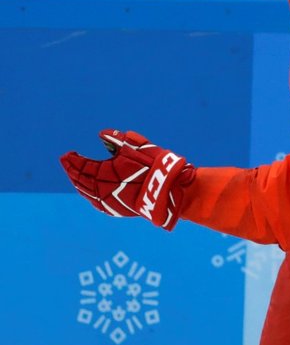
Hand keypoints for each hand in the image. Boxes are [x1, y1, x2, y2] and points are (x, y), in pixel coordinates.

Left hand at [60, 130, 195, 230]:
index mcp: (102, 171)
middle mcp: (99, 188)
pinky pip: (95, 202)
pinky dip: (89, 194)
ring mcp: (106, 201)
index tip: (66, 154)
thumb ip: (117, 139)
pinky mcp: (114, 210)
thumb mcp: (136, 146)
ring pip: (86, 192)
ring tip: (75, 176)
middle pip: (80, 179)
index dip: (72, 160)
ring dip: (79, 183)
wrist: (168, 191)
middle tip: (67, 163)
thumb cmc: (153, 166)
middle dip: (72, 170)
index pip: (80, 165)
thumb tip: (102, 134)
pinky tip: (89, 191)